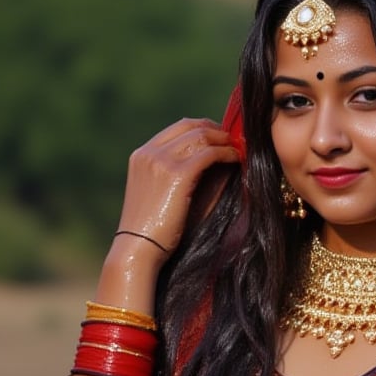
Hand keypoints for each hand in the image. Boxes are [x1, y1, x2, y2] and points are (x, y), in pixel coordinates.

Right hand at [113, 117, 241, 263]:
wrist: (137, 248)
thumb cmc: (150, 232)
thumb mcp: (157, 195)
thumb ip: (172, 176)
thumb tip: (205, 165)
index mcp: (142, 155)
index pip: (177, 128)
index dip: (203, 128)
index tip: (220, 137)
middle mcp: (149, 153)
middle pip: (190, 127)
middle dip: (216, 130)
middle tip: (234, 140)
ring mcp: (161, 162)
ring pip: (200, 137)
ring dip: (223, 141)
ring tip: (238, 150)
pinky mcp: (177, 175)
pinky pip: (208, 154)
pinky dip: (225, 153)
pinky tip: (236, 160)